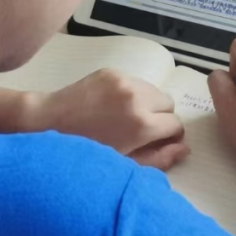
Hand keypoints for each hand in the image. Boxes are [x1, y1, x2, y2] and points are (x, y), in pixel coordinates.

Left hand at [34, 70, 188, 169]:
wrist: (50, 123)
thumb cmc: (87, 151)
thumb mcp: (125, 164)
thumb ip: (160, 158)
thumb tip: (185, 148)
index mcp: (143, 124)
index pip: (176, 124)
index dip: (169, 136)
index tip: (156, 141)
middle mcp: (138, 97)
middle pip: (169, 104)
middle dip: (160, 117)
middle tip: (140, 130)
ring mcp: (124, 81)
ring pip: (153, 90)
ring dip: (147, 103)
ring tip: (124, 117)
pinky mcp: (112, 71)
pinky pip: (135, 82)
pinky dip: (130, 93)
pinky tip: (111, 105)